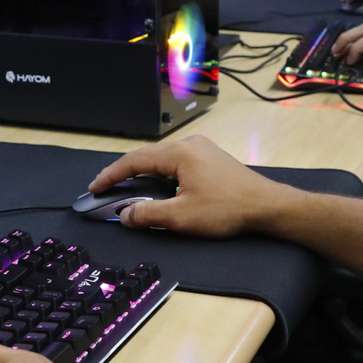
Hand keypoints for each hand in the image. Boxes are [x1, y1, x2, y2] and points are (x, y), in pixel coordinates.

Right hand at [88, 135, 292, 235]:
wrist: (267, 207)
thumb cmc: (227, 210)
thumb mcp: (181, 217)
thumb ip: (148, 214)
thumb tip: (125, 215)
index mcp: (179, 153)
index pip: (134, 161)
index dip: (111, 176)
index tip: (95, 188)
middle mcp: (189, 144)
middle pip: (147, 157)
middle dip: (124, 175)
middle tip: (106, 190)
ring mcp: (202, 150)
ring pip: (162, 160)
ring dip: (143, 176)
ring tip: (127, 191)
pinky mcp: (211, 159)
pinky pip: (177, 164)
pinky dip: (161, 176)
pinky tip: (157, 189)